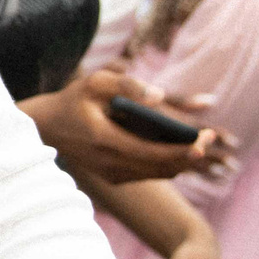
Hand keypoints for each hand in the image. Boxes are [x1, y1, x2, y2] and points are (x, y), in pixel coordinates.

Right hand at [22, 66, 234, 184]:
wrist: (46, 127)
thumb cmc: (73, 100)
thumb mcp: (95, 81)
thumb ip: (127, 84)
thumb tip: (160, 96)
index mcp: (107, 142)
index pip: (157, 154)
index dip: (186, 149)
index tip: (207, 137)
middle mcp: (111, 165)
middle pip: (164, 169)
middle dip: (192, 156)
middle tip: (211, 137)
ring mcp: (112, 175)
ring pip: (159, 175)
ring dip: (182, 162)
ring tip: (201, 144)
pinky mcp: (114, 178)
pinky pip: (148, 175)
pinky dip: (167, 165)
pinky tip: (178, 151)